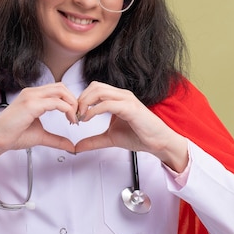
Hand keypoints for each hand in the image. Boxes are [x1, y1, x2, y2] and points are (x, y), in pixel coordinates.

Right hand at [0, 83, 77, 186]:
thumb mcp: (40, 136)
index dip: (69, 100)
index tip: (75, 116)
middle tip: (78, 116)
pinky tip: (70, 120)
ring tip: (75, 118)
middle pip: (61, 87)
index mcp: (32, 96)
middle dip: (74, 100)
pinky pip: (56, 102)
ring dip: (72, 103)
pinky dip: (67, 110)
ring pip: (61, 91)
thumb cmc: (13, 135)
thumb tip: (70, 145)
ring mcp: (31, 97)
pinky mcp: (31, 105)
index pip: (57, 90)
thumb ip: (56, 139)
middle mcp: (32, 92)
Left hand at [74, 82, 188, 171]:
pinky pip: (107, 104)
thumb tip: (77, 147)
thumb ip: (94, 140)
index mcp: (118, 98)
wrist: (159, 142)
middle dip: (81, 100)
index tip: (75, 115)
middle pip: (94, 86)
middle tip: (75, 116)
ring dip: (85, 103)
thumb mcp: (110, 138)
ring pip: (99, 91)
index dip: (82, 99)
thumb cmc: (140, 136)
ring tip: (80, 117)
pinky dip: (93, 110)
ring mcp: (126, 99)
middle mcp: (122, 95)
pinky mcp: (130, 108)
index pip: (94, 89)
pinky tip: (88, 119)